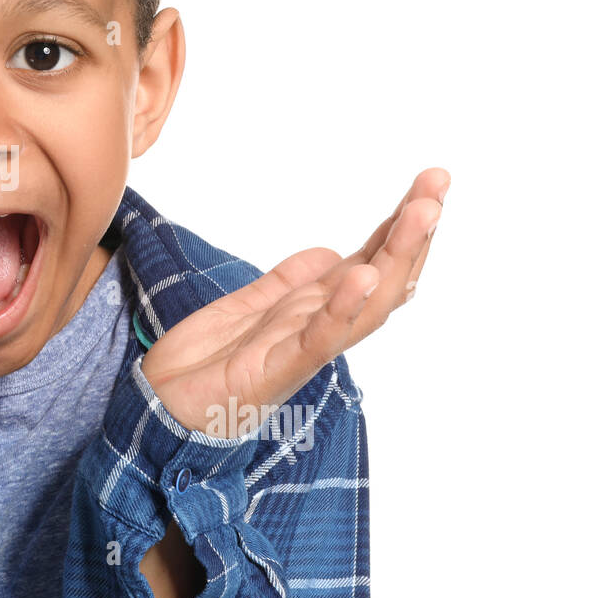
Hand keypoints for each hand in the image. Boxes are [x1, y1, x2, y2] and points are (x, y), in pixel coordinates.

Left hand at [140, 167, 449, 434]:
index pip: (369, 262)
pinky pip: (316, 340)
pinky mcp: (274, 374)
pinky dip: (342, 309)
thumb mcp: (248, 307)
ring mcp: (301, 354)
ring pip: (365, 306)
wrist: (159, 413)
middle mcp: (317, 331)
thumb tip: (332, 252)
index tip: (430, 183)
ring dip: (395, 258)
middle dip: (412, 233)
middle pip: (381, 278)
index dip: (398, 226)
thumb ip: (290, 282)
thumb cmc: (203, 367)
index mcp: (311, 313)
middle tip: (438, 184)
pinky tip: (363, 276)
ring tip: (421, 214)